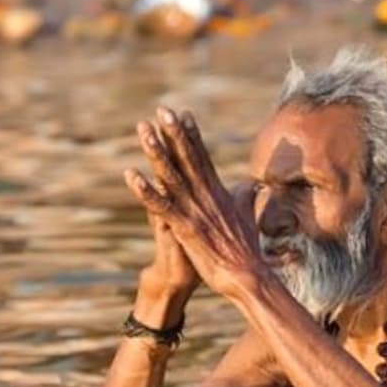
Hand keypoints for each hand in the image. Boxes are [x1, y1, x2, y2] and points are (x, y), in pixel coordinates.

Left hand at [124, 107, 265, 299]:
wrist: (248, 276)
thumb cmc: (247, 250)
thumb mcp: (248, 216)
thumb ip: (246, 196)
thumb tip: (254, 183)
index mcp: (219, 192)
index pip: (203, 157)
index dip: (191, 135)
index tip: (183, 114)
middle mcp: (206, 196)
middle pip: (187, 158)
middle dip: (174, 133)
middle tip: (162, 110)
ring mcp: (195, 211)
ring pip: (172, 176)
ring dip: (156, 152)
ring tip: (144, 131)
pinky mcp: (185, 228)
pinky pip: (161, 206)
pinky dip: (146, 191)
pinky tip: (131, 176)